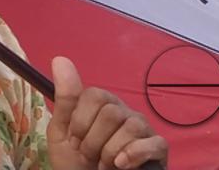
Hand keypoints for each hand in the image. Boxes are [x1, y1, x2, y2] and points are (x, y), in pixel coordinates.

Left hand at [47, 57, 166, 169]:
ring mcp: (143, 129)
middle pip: (111, 112)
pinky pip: (154, 143)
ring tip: (103, 164)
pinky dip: (134, 154)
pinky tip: (120, 165)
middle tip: (88, 155)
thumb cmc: (75, 160)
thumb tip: (60, 59)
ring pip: (131, 127)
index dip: (80, 121)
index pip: (94, 95)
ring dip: (110, 152)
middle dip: (93, 140)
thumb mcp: (61, 131)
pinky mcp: (158, 148)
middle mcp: (124, 111)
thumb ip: (64, 98)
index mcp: (102, 104)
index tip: (73, 139)